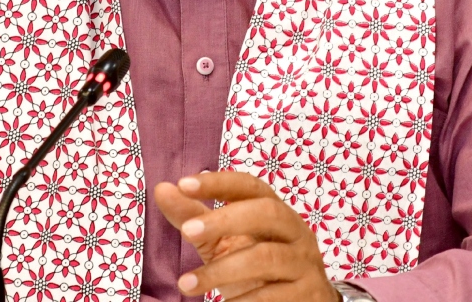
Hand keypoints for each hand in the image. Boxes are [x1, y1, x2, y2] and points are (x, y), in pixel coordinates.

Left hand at [155, 171, 339, 301]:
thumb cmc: (256, 269)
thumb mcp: (223, 242)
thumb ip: (194, 217)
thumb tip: (162, 189)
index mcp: (275, 211)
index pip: (250, 186)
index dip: (219, 182)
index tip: (184, 184)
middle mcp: (295, 231)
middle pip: (267, 212)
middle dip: (225, 219)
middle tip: (187, 231)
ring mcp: (305, 263)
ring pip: (266, 257)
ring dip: (222, 270)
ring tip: (187, 284)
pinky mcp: (309, 294)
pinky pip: (274, 295)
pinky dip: (245, 300)